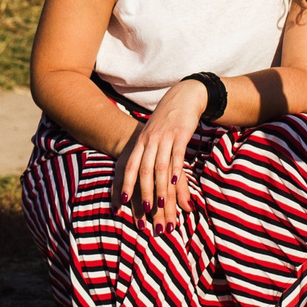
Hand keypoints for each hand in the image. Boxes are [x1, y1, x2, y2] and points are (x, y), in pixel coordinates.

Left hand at [117, 82, 206, 230]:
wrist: (183, 96)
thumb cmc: (165, 120)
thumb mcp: (151, 134)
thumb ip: (145, 153)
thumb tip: (138, 174)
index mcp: (141, 141)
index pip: (130, 165)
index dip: (126, 183)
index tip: (123, 201)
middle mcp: (150, 140)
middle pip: (144, 169)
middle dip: (144, 190)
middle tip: (145, 209)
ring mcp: (165, 137)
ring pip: (160, 166)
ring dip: (160, 187)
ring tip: (161, 204)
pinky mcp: (181, 134)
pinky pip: (177, 155)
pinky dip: (176, 170)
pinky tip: (176, 183)